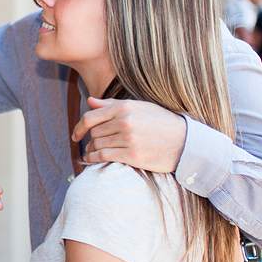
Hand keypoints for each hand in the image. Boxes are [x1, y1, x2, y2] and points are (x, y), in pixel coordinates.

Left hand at [72, 97, 186, 172]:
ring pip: (97, 145)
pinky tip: (92, 160)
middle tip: (91, 145)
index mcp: (124, 107)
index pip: (91, 117)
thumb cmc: (162, 122)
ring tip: (92, 153)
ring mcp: (128, 139)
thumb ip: (112, 105)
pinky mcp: (132, 155)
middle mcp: (124, 122)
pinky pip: (104, 156)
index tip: (76, 135)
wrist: (185, 141)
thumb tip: (90, 101)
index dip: (79, 127)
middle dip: (90, 140)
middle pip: (94, 133)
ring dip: (92, 151)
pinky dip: (94, 159)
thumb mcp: (139, 107)